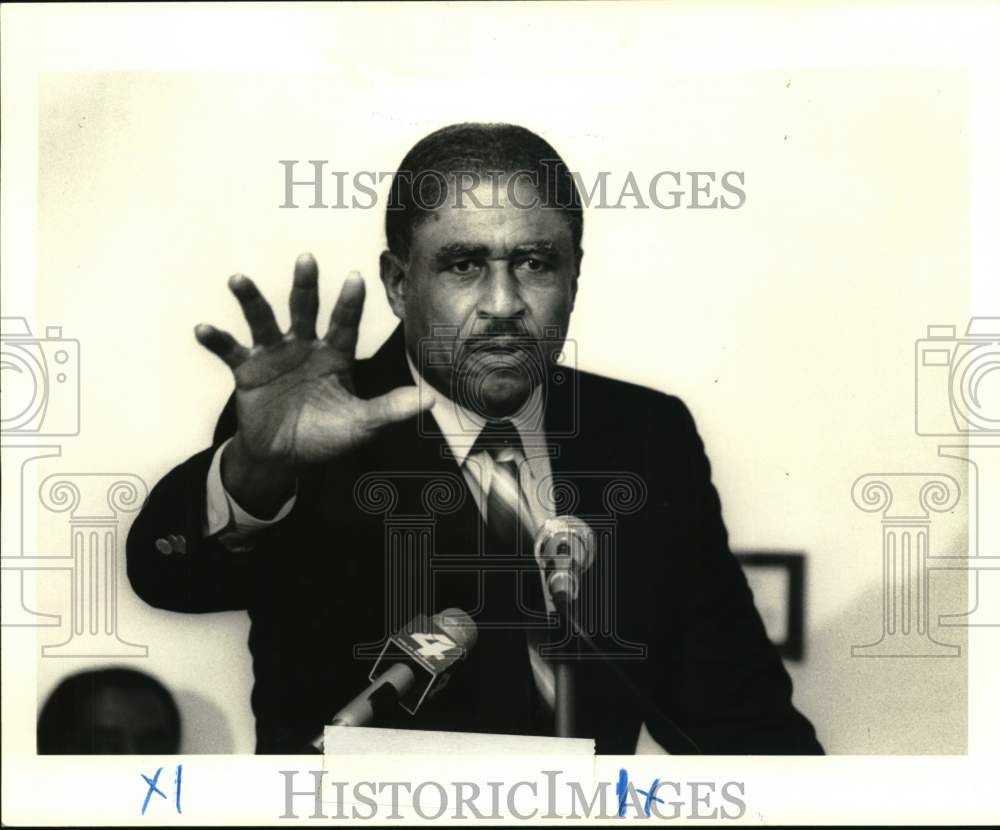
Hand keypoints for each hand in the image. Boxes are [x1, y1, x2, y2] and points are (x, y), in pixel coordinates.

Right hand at [195, 254, 431, 512]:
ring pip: (263, 321)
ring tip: (238, 279)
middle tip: (307, 259)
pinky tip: (203, 328)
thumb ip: (390, 410)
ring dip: (251, 300)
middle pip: (305, 309)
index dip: (350, 303)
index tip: (356, 277)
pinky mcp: (247, 371)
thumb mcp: (361, 425)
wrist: (284, 456)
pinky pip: (230, 351)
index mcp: (335, 356)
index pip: (345, 324)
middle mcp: (305, 347)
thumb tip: (429, 399)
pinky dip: (217, 340)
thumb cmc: (326, 436)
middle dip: (305, 285)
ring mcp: (274, 356)